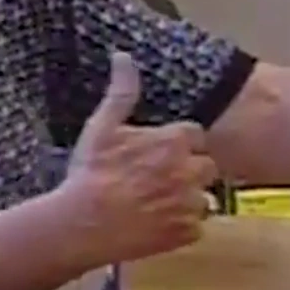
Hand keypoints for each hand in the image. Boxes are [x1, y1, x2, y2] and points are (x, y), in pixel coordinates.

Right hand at [57, 52, 218, 268]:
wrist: (83, 223)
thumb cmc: (92, 172)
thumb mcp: (103, 125)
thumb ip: (122, 91)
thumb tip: (124, 56)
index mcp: (174, 141)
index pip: (195, 136)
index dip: (179, 144)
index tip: (161, 152)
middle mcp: (190, 171)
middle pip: (207, 166)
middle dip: (189, 170)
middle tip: (161, 178)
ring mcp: (190, 204)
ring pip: (205, 198)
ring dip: (189, 199)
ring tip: (160, 203)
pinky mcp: (187, 233)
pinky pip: (198, 227)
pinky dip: (183, 226)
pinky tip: (158, 223)